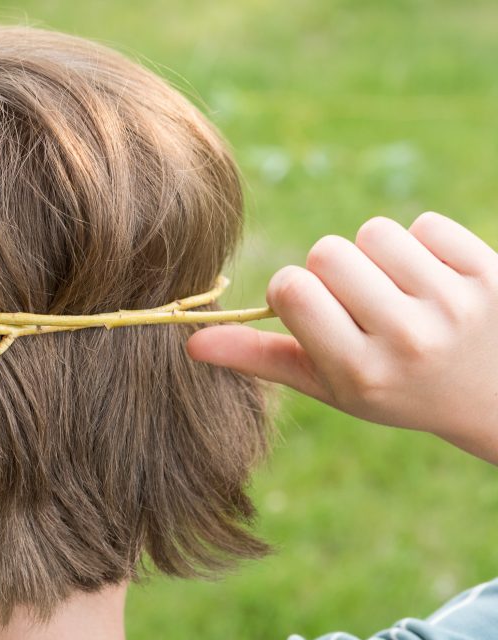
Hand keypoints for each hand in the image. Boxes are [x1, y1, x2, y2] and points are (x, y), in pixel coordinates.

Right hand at [188, 212, 497, 462]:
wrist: (496, 398)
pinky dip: (424, 246)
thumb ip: (261, 359)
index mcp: (358, 371)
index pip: (291, 289)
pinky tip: (438, 282)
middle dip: (335, 271)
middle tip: (362, 304)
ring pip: (375, 232)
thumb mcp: (329, 385)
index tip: (313, 310)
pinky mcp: (488, 274)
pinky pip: (426, 224)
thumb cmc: (395, 388)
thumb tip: (191, 341)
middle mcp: (407, 340)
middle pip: (328, 251)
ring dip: (378, 255)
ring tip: (400, 293)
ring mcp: (453, 305)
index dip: (293, 289)